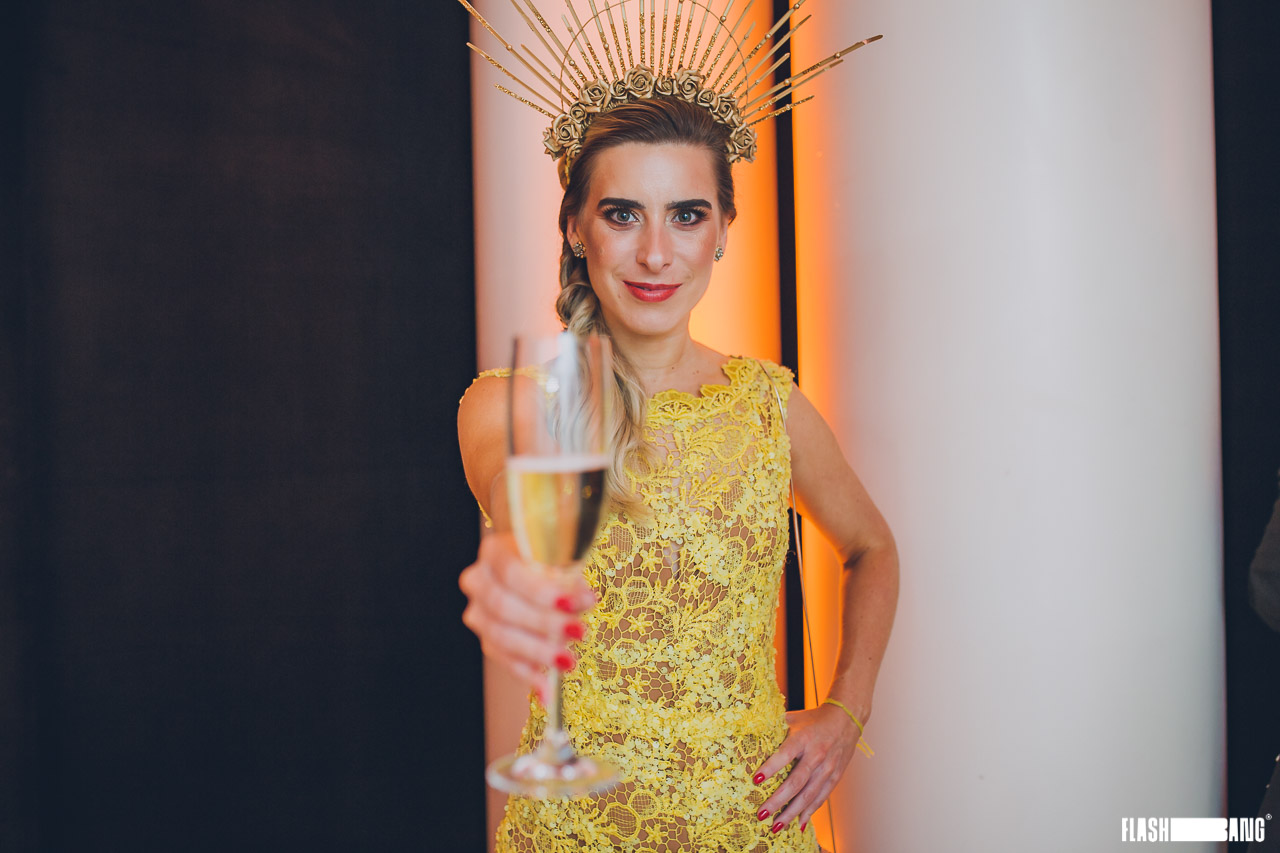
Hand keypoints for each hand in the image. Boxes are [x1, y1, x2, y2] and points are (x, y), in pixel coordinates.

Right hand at [458, 531, 597, 696]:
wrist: (532, 570)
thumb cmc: (551, 560)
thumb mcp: (562, 559)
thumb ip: (570, 577)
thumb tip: (585, 598)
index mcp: (495, 551)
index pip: (512, 573)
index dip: (541, 591)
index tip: (573, 603)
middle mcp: (478, 580)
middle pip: (504, 607)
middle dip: (544, 623)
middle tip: (579, 633)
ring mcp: (478, 612)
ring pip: (501, 637)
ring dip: (538, 652)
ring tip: (568, 661)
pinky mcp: (486, 639)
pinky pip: (504, 660)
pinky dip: (527, 676)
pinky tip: (546, 691)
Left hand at [753, 704, 861, 832]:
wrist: (846, 719)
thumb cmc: (814, 719)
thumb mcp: (794, 718)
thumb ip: (775, 728)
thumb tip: (749, 734)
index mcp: (803, 738)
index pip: (785, 754)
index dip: (771, 767)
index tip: (756, 780)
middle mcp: (817, 754)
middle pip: (796, 782)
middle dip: (778, 800)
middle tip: (762, 814)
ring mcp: (827, 768)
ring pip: (809, 795)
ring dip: (792, 813)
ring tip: (776, 826)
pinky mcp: (835, 776)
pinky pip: (821, 797)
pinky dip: (810, 812)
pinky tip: (799, 824)